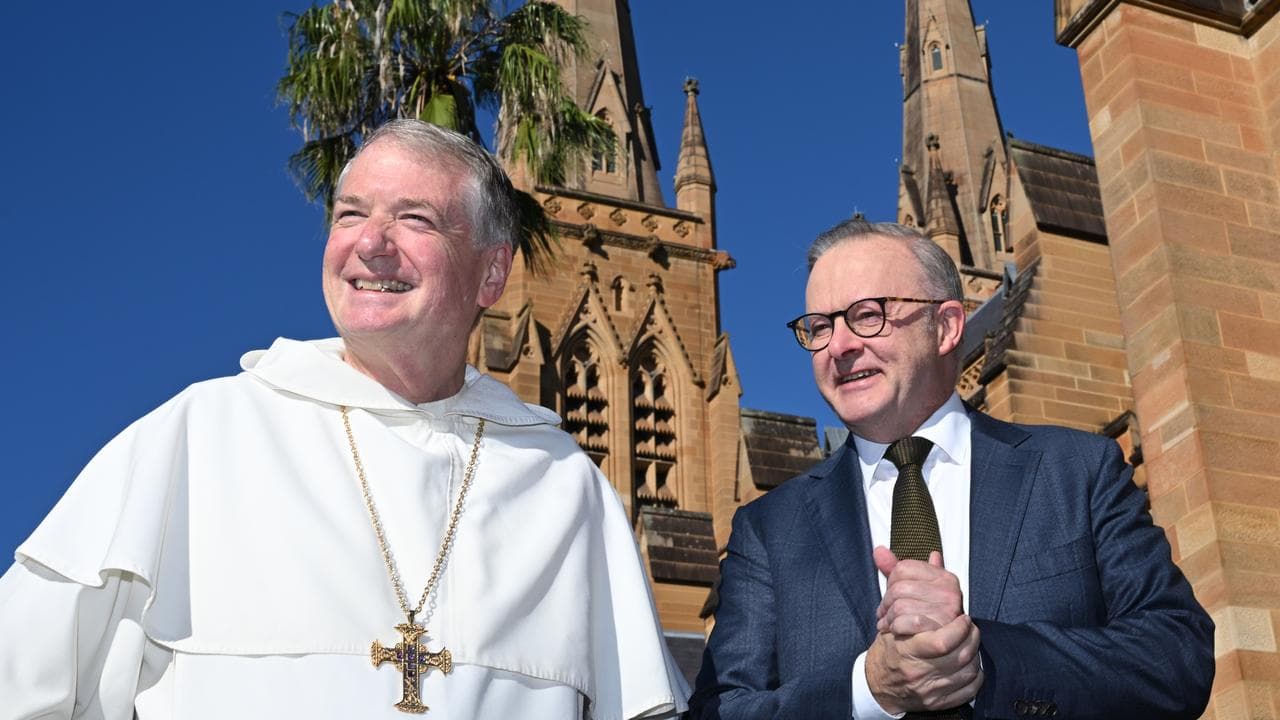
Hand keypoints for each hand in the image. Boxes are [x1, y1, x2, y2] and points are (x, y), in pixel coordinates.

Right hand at [865, 613, 984, 712]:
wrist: (876, 686)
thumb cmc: (886, 655)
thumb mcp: (892, 632)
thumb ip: (915, 620)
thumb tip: (941, 609)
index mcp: (907, 652)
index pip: (943, 641)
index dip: (959, 628)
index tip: (963, 619)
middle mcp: (920, 673)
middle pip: (960, 656)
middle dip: (972, 637)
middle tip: (970, 628)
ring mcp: (931, 691)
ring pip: (969, 672)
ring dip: (975, 655)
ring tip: (970, 644)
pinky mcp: (939, 703)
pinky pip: (969, 690)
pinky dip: (976, 676)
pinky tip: (970, 665)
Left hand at [874, 547, 964, 634]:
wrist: (935, 651)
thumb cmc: (923, 616)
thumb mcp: (912, 590)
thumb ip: (895, 569)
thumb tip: (879, 551)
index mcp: (945, 578)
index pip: (903, 568)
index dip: (890, 582)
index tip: (890, 594)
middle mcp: (950, 593)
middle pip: (899, 588)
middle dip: (886, 603)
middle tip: (884, 613)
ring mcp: (947, 613)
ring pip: (899, 606)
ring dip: (888, 618)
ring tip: (887, 623)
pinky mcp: (939, 632)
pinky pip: (905, 622)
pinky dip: (895, 627)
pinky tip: (894, 631)